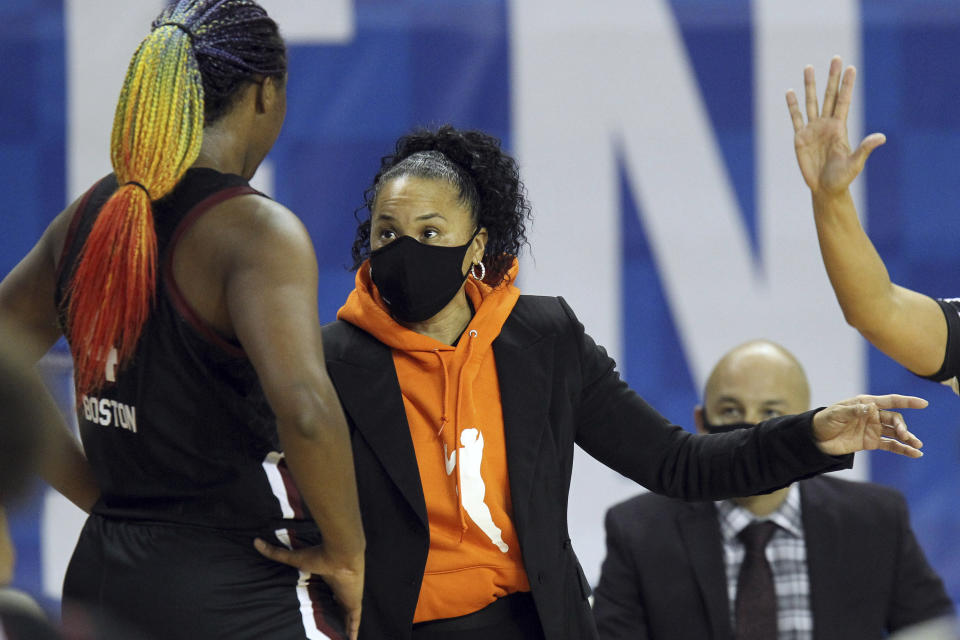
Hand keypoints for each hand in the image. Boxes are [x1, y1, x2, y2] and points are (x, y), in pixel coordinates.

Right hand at [255, 539, 363, 639]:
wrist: (341, 553)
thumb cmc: (319, 555)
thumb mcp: (294, 558)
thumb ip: (275, 553)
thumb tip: (256, 542)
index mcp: (328, 580)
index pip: (326, 594)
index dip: (324, 602)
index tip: (317, 610)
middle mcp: (339, 589)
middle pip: (337, 607)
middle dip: (334, 617)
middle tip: (325, 630)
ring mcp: (348, 597)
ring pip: (347, 618)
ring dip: (344, 628)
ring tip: (337, 639)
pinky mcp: (354, 604)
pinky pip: (354, 622)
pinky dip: (352, 632)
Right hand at [786, 56, 885, 196]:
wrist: (825, 188)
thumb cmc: (842, 177)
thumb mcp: (855, 163)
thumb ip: (865, 148)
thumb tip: (882, 137)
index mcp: (840, 127)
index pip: (843, 101)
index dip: (847, 85)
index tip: (851, 68)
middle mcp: (827, 124)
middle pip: (829, 96)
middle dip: (832, 77)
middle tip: (836, 58)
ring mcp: (813, 129)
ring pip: (812, 102)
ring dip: (810, 86)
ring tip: (809, 68)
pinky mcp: (800, 137)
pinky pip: (796, 118)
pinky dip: (793, 106)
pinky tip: (790, 92)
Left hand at [813, 394, 926, 457]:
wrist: (816, 438)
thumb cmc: (824, 420)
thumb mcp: (836, 413)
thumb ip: (853, 410)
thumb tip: (870, 408)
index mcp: (865, 404)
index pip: (890, 401)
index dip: (907, 401)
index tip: (922, 403)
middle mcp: (872, 415)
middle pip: (894, 419)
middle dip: (902, 426)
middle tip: (904, 435)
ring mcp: (873, 429)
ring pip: (895, 432)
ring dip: (907, 438)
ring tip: (917, 446)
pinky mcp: (871, 442)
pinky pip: (890, 445)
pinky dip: (902, 449)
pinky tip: (914, 454)